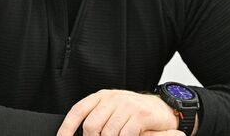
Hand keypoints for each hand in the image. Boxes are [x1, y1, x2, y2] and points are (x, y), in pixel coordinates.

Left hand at [56, 89, 182, 135]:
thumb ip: (97, 118)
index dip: (67, 128)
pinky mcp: (140, 115)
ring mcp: (127, 105)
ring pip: (107, 134)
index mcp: (101, 97)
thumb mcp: (112, 110)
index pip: (78, 111)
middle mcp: (112, 98)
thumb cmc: (134, 112)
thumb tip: (79, 133)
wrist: (163, 109)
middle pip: (91, 126)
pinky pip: (124, 135)